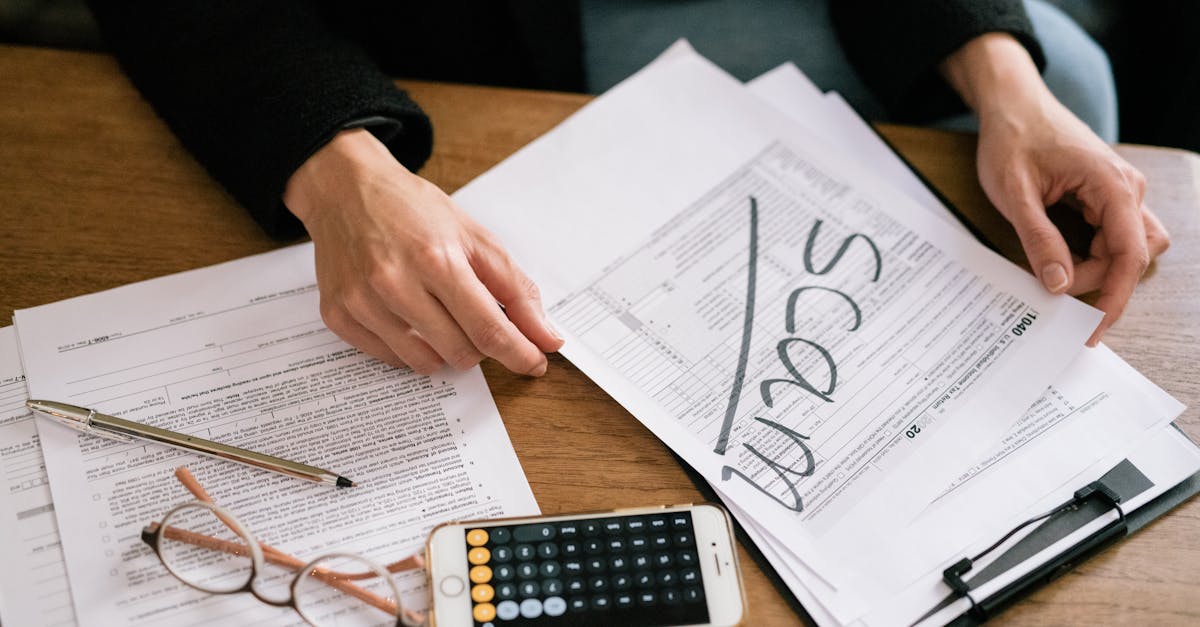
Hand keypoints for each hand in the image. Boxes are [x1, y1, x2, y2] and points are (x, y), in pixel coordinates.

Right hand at [283, 129, 562, 374]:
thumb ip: (516, 289)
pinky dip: (411, 348)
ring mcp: (362, 302)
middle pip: (461, 352)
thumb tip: (546, 337)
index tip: (535, 363)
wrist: (345, 189)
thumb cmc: (413, 210)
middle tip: (476, 319)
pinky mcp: (339, 316)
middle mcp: (395, 283)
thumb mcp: (474, 237)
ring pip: (426, 363)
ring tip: (440, 314)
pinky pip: (392, 359)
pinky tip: (409, 316)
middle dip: (481, 346)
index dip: (519, 353)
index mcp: (436, 259)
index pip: (489, 329)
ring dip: (447, 350)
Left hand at [942, 34, 1168, 344]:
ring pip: (1122, 247)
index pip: (1129, 254)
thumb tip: (1060, 285)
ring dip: (1093, 267)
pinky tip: (1060, 258)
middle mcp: (1126, 188)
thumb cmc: (1012, 140)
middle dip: (1094, 279)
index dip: (1114, 296)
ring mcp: (1119, 191)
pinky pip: (1110, 235)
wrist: (1012, 104)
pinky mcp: (1106, 195)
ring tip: (1051, 270)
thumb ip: (1039, 240)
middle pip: (1127, 255)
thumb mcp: (1015, 195)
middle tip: (1050, 287)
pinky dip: (1090, 253)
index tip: (1094, 327)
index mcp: (1111, 185)